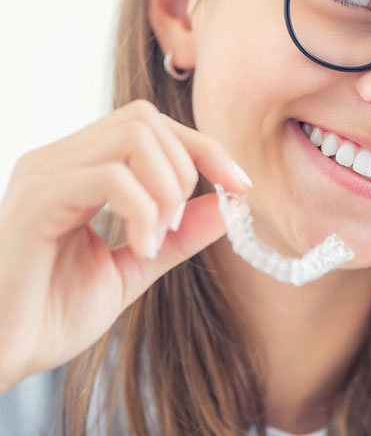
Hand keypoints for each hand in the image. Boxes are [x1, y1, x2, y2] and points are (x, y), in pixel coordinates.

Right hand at [0, 99, 251, 392]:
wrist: (0, 357)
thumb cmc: (51, 313)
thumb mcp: (136, 266)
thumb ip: (180, 234)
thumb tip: (230, 204)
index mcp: (79, 168)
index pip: (152, 125)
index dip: (205, 148)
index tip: (241, 185)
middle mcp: (59, 159)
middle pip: (146, 118)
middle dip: (186, 166)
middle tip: (176, 224)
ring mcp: (44, 174)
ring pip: (133, 136)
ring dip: (166, 187)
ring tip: (156, 239)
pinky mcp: (36, 199)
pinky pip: (110, 175)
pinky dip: (143, 209)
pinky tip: (141, 249)